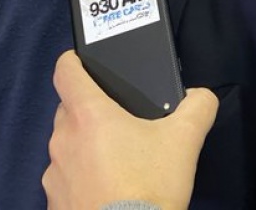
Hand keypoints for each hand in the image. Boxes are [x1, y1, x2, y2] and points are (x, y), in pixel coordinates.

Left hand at [43, 50, 217, 209]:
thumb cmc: (150, 184)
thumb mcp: (186, 139)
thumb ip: (197, 106)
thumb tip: (201, 96)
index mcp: (88, 114)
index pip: (65, 71)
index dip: (73, 60)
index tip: (83, 62)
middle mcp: (62, 139)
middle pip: (68, 108)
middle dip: (90, 109)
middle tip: (120, 120)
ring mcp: (54, 173)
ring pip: (66, 145)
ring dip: (85, 146)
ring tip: (117, 161)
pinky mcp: (53, 203)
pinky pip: (65, 179)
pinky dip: (82, 179)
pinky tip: (107, 190)